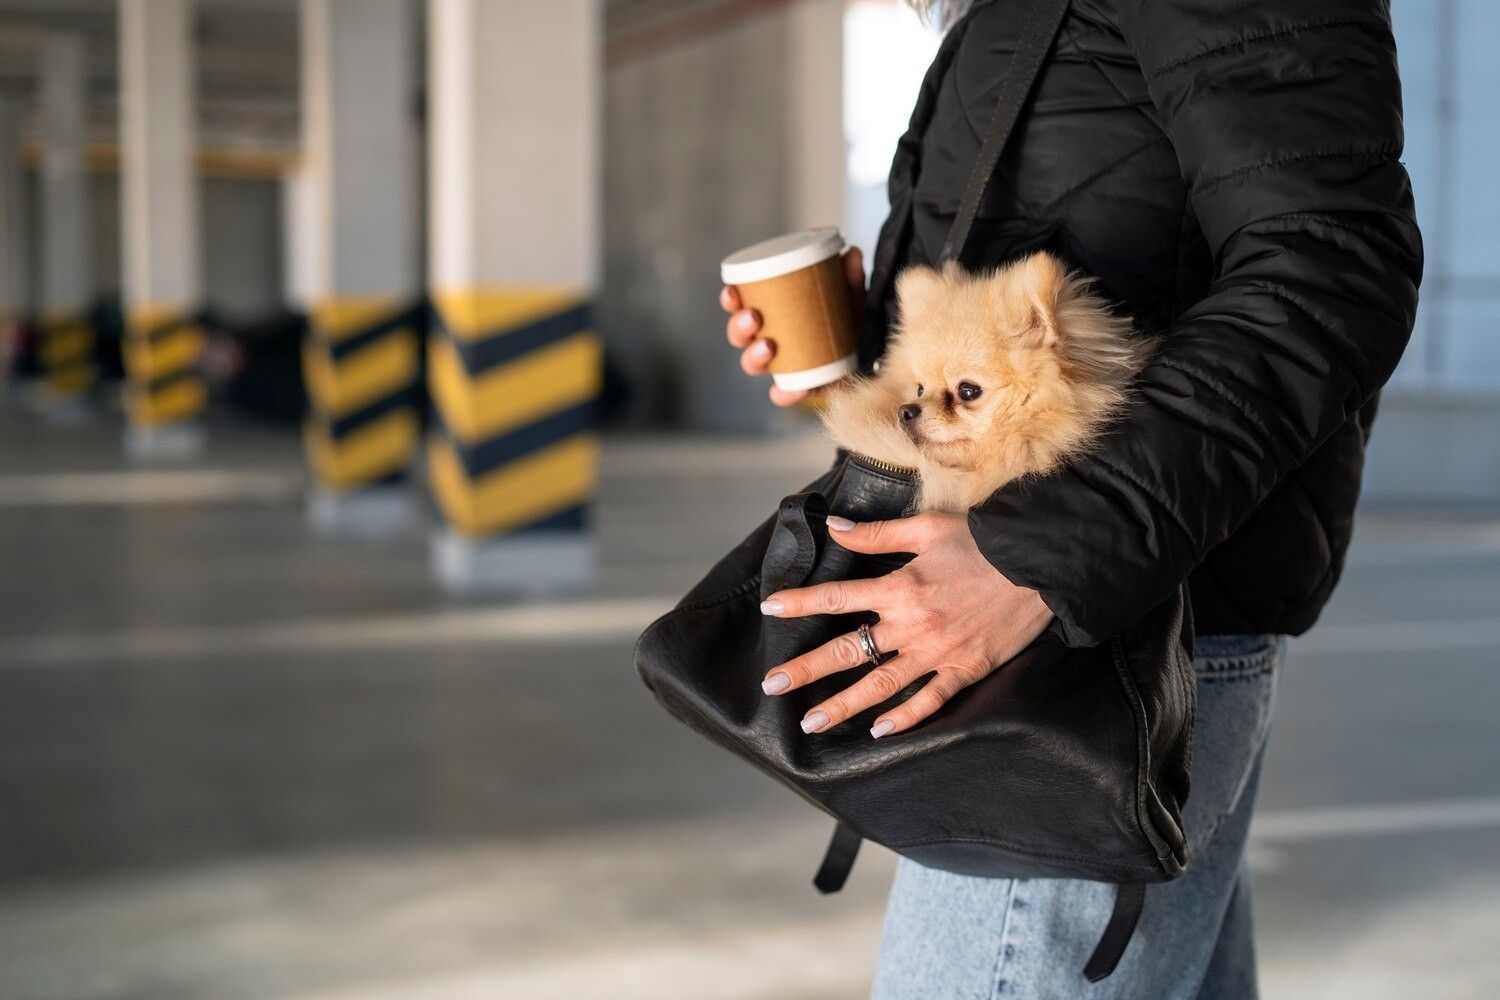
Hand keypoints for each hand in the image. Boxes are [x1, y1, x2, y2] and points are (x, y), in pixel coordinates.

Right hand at [721, 246, 865, 406]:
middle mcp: (769, 339)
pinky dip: (784, 393)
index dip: (730, 300)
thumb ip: (849, 275)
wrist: (873, 345)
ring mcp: (783, 364)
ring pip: (753, 364)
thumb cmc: (850, 314)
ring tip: (768, 346)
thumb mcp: (850, 292)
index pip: (740, 305)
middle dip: (739, 327)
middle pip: (739, 337)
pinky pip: (784, 394)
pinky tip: (789, 389)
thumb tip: (850, 252)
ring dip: (753, 356)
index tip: (732, 292)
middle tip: (754, 316)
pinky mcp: (802, 386)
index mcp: (771, 312)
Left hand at [759, 512, 1053, 737]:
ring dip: (843, 705)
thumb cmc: (984, 541)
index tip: (771, 610)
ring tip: (811, 722)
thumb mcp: (927, 527)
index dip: (800, 603)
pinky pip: (931, 700)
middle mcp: (912, 624)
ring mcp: (938, 652)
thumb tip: (834, 527)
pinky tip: (879, 731)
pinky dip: (905, 718)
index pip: (837, 597)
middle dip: (806, 670)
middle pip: (848, 651)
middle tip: (772, 686)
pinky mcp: (966, 668)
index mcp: (900, 587)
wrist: (1042, 564)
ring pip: (880, 685)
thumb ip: (876, 533)